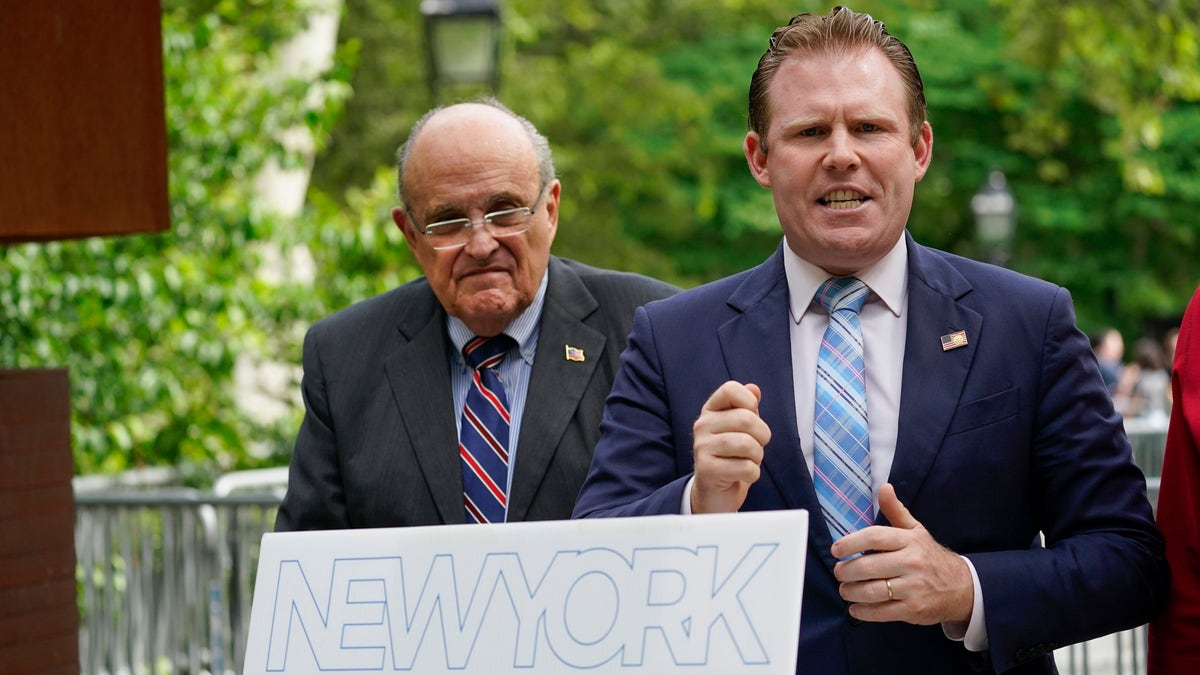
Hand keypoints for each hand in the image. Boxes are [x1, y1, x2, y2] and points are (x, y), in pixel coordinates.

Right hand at [690, 381, 771, 513]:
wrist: (714, 493)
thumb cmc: (731, 457)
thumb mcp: (740, 429)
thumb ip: (747, 408)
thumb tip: (754, 389)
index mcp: (710, 411)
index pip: (731, 389)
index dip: (749, 402)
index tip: (751, 419)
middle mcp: (702, 426)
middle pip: (747, 419)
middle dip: (762, 436)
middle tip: (756, 446)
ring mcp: (702, 447)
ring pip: (748, 444)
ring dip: (757, 457)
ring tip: (748, 461)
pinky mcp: (707, 470)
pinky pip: (746, 468)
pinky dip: (752, 474)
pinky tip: (741, 475)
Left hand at [831, 483, 973, 624]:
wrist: (962, 587)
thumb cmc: (929, 556)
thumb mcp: (915, 531)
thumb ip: (896, 511)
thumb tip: (884, 487)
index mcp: (909, 541)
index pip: (874, 537)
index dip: (850, 542)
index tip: (836, 549)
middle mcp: (912, 563)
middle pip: (868, 566)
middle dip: (846, 571)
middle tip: (839, 572)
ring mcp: (913, 587)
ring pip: (872, 591)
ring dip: (851, 591)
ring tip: (844, 589)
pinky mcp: (914, 609)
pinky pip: (882, 611)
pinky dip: (863, 611)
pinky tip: (855, 607)